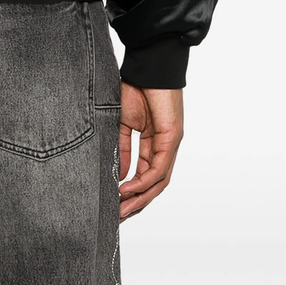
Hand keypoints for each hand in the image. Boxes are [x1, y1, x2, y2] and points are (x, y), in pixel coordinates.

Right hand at [117, 83, 183, 220]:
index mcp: (152, 143)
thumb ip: (122, 149)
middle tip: (118, 217)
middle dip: (136, 202)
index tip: (114, 204)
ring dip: (141, 198)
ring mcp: (170, 144)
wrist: (147, 67)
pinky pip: (159, 168)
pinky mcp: (172, 138)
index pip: (143, 174)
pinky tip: (128, 188)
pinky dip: (144, 181)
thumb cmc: (134, 87)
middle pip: (153, 184)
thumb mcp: (122, 123)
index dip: (130, 191)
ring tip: (123, 210)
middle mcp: (164, 147)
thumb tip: (119, 175)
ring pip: (159, 181)